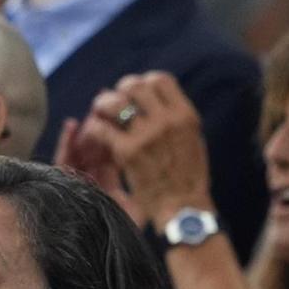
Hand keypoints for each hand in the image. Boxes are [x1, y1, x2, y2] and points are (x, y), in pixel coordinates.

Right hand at [51, 116, 144, 225]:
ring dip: (87, 128)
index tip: (126, 115)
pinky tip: (72, 126)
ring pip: (79, 149)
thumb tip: (154, 163)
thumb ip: (140, 188)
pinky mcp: (65, 185)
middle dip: (102, 124)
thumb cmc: (124, 235)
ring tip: (95, 111)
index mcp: (108, 182)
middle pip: (95, 145)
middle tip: (108, 105)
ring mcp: (77, 182)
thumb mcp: (138, 208)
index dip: (118, 132)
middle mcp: (91, 180)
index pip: (113, 151)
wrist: (107, 255)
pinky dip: (67, 142)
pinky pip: (63, 160)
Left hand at [79, 71, 213, 227]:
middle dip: (121, 91)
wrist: (183, 209)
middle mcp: (167, 121)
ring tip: (101, 114)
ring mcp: (146, 135)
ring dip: (104, 105)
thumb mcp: (192, 140)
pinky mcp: (127, 152)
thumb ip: (176, 118)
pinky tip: (97, 136)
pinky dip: (96, 130)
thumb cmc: (189, 178)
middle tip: (117, 101)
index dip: (145, 82)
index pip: (160, 79)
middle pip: (135, 85)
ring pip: (114, 103)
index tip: (138, 94)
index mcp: (185, 115)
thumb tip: (155, 98)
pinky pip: (102, 128)